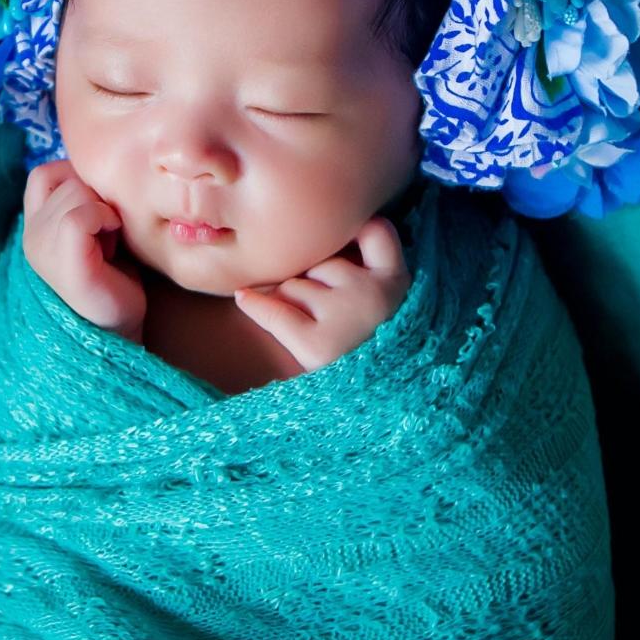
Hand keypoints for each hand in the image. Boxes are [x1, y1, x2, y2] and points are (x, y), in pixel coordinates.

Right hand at [23, 158, 145, 341]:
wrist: (120, 330)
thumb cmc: (115, 278)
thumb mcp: (96, 229)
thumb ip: (85, 198)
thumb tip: (100, 162)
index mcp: (34, 226)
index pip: (46, 173)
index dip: (79, 183)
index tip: (102, 216)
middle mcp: (29, 234)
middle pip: (68, 178)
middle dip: (99, 199)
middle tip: (110, 237)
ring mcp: (40, 246)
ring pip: (77, 191)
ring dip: (105, 211)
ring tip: (111, 244)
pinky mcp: (60, 258)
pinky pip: (80, 214)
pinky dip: (103, 220)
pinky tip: (112, 244)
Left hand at [232, 218, 408, 373]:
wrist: (374, 408)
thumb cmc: (372, 352)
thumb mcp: (386, 307)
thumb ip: (363, 270)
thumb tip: (302, 236)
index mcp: (396, 284)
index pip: (378, 231)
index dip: (359, 230)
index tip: (343, 235)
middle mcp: (372, 295)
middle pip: (319, 262)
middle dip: (311, 279)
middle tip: (325, 315)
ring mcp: (345, 316)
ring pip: (294, 285)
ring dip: (291, 301)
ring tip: (311, 332)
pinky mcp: (318, 344)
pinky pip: (276, 312)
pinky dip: (256, 305)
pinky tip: (243, 298)